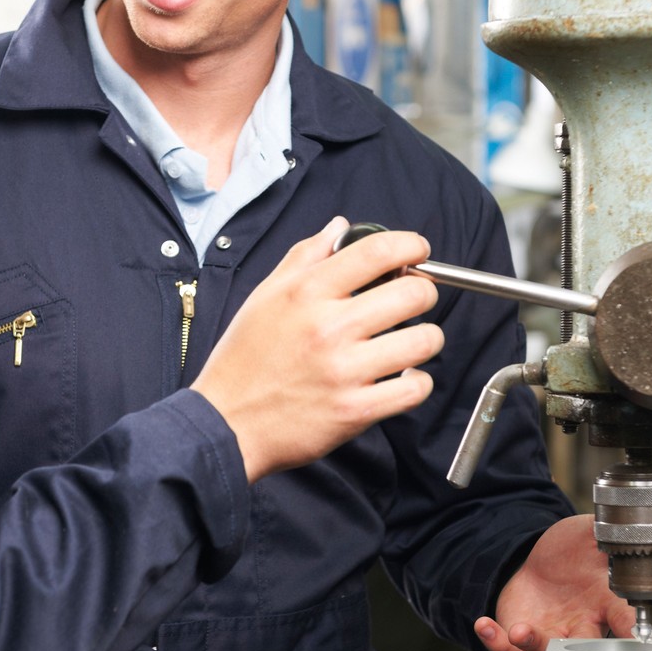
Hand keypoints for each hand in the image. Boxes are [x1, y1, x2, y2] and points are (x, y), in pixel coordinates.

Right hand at [192, 218, 441, 481]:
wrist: (226, 423)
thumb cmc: (244, 360)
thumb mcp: (265, 296)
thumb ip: (305, 256)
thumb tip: (338, 227)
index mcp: (306, 293)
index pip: (377, 252)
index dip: (411, 245)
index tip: (417, 251)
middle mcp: (328, 328)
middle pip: (412, 294)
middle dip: (423, 293)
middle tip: (413, 301)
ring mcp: (344, 371)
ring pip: (423, 341)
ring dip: (425, 339)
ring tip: (408, 342)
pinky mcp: (355, 410)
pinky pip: (415, 388)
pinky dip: (417, 382)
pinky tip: (400, 378)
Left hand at [473, 516, 638, 650]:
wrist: (544, 559)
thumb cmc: (577, 550)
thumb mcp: (592, 534)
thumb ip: (609, 534)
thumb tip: (624, 527)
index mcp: (607, 603)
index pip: (624, 620)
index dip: (631, 630)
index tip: (637, 638)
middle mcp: (582, 625)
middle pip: (585, 649)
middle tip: (573, 645)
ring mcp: (552, 634)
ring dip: (532, 645)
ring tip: (519, 632)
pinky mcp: (524, 636)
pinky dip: (496, 643)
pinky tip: (484, 625)